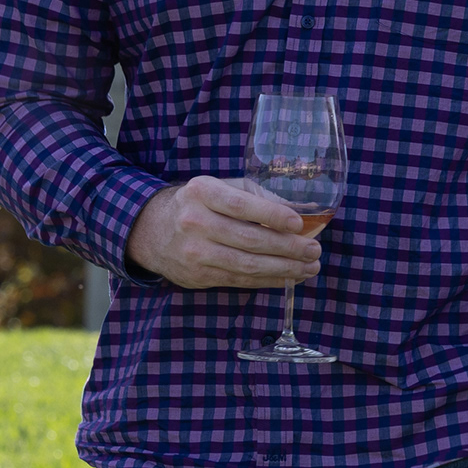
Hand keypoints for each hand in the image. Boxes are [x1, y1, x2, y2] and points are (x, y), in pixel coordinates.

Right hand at [127, 176, 323, 289]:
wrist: (153, 231)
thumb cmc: (198, 204)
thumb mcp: (219, 188)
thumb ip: (255, 195)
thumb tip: (295, 211)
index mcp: (202, 192)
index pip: (240, 205)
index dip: (272, 215)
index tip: (299, 224)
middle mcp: (194, 222)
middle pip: (249, 239)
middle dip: (288, 248)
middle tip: (314, 250)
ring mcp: (194, 252)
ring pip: (247, 265)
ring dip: (284, 268)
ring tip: (309, 267)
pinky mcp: (198, 276)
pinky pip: (240, 280)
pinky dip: (268, 280)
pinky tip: (289, 277)